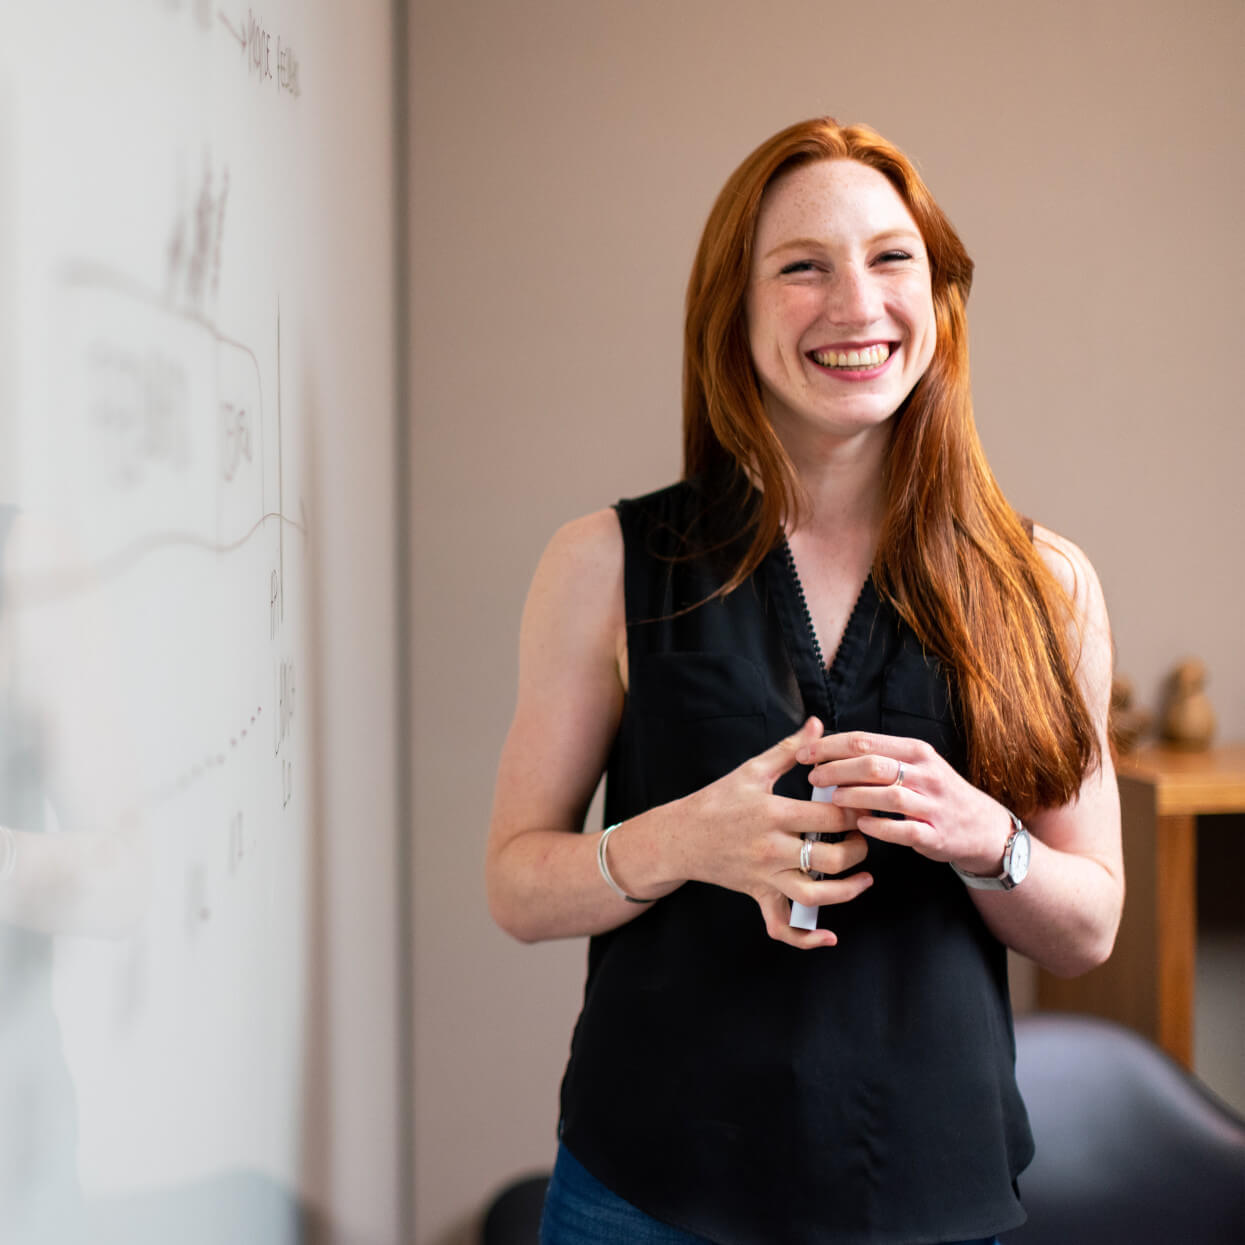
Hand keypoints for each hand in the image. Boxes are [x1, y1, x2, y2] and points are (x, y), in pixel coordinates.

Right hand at [676, 717, 872, 947]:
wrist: (680, 836)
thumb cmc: (717, 800)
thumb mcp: (752, 770)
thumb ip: (790, 749)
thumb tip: (818, 725)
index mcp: (773, 813)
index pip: (830, 817)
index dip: (856, 812)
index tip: (867, 804)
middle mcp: (771, 849)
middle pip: (831, 859)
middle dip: (859, 849)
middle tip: (865, 836)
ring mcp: (765, 877)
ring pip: (815, 896)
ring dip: (848, 891)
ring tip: (864, 877)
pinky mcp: (759, 896)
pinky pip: (782, 927)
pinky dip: (806, 939)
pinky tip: (829, 936)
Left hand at [796, 731, 1014, 875]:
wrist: (982, 827)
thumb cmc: (936, 793)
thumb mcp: (915, 765)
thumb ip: (879, 756)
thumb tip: (829, 750)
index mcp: (915, 751)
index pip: (865, 741)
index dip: (830, 746)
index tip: (804, 753)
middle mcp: (925, 773)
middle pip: (872, 764)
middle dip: (836, 769)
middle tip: (813, 776)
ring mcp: (932, 804)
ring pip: (887, 794)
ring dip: (854, 796)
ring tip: (832, 799)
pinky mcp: (935, 834)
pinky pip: (904, 829)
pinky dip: (879, 826)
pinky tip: (860, 824)